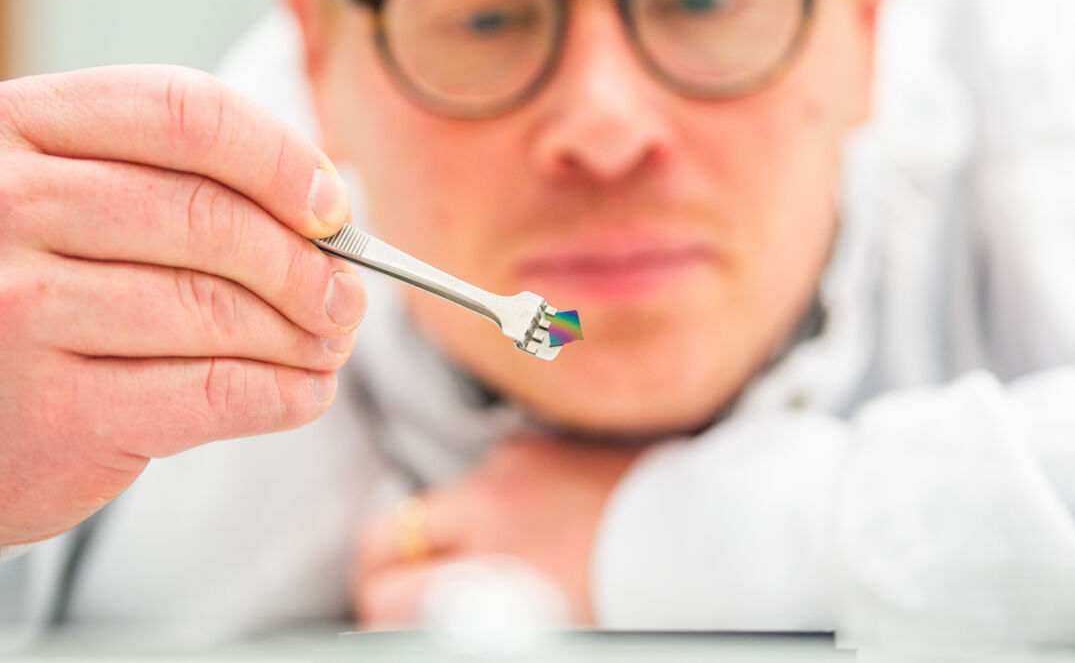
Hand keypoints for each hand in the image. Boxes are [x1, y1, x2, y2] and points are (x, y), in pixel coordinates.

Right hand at [0, 66, 365, 550]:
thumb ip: (186, 184)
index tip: (335, 206)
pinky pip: (209, 394)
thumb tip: (331, 213)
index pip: (188, 111)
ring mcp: (11, 310)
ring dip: (300, 334)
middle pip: (208, 215)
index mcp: (19, 126)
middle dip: (305, 262)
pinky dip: (281, 395)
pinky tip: (306, 391)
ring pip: (214, 308)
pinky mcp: (47, 410)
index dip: (282, 158)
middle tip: (350, 294)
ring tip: (331, 342)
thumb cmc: (36, 291)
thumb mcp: (81, 202)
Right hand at [354, 434, 646, 626]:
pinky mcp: (533, 444)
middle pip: (382, 533)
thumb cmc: (624, 598)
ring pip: (433, 500)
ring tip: (477, 559)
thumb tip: (419, 623)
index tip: (389, 623)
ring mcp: (508, 470)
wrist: (695, 538)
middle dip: (379, 568)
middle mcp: (487, 512)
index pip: (384, 593)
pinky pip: (486, 472)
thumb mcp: (543, 630)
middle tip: (393, 593)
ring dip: (440, 530)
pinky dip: (490, 496)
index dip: (378, 615)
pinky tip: (525, 521)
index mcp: (488, 572)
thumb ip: (469, 624)